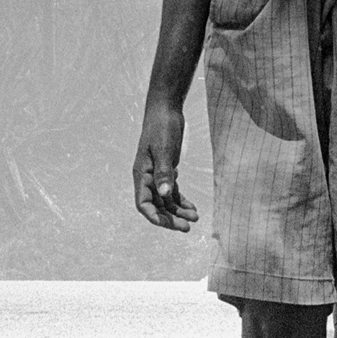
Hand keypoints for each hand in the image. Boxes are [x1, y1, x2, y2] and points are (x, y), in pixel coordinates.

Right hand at [132, 103, 199, 232]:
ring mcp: (156, 175)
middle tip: (188, 227)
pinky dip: (181, 201)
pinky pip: (172, 192)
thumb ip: (164, 172)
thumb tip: (164, 195)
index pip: (143, 204)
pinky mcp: (166, 170)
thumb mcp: (164, 149)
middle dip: (171, 218)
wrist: (165, 109)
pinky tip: (193, 208)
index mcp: (141, 174)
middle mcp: (147, 178)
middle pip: (156, 206)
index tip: (169, 225)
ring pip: (165, 201)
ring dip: (178, 211)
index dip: (154, 217)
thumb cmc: (161, 127)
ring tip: (195, 218)